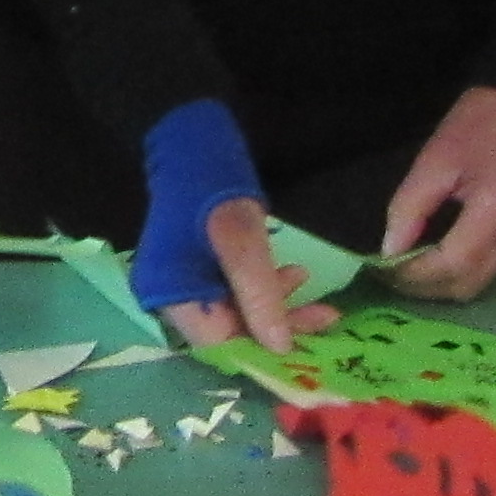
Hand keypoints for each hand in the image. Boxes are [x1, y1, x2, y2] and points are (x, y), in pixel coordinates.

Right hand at [159, 198, 336, 358]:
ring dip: (277, 308)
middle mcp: (173, 300)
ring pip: (238, 315)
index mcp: (171, 296)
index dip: (260, 348)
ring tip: (312, 289)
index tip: (304, 344)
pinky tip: (292, 275)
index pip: (218, 342)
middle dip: (278, 328)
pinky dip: (266, 291)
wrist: (192, 146)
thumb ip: (260, 295)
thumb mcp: (243, 242)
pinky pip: (236, 295)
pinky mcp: (202, 273)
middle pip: (229, 333)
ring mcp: (187, 286)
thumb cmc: (212, 190)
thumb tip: (282, 349)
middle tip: (324, 317)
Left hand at [379, 86, 495, 300]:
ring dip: (439, 284)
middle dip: (424, 286)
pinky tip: (435, 259)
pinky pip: (489, 272)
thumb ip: (409, 209)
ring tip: (407, 268)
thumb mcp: (432, 161)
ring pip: (477, 284)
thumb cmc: (475, 129)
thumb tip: (390, 252)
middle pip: (467, 284)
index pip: (454, 263)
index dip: (415, 274)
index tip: (383, 268)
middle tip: (389, 273)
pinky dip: (458, 273)